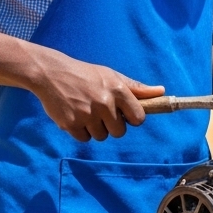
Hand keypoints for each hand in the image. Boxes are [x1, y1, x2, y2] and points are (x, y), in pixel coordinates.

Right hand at [28, 52, 159, 141]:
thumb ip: (137, 87)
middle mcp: (104, 102)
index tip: (124, 114)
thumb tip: (161, 91)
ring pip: (102, 136)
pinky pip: (85, 139)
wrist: (51, 73)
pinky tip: (75, 116)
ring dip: (96, 128)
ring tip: (86, 111)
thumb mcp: (112, 76)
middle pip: (120, 132)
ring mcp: (87, 114)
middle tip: (101, 112)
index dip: (132, 118)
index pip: (138, 118)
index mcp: (118, 90)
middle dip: (112, 125)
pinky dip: (81, 131)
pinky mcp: (71, 123)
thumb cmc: (86, 75)